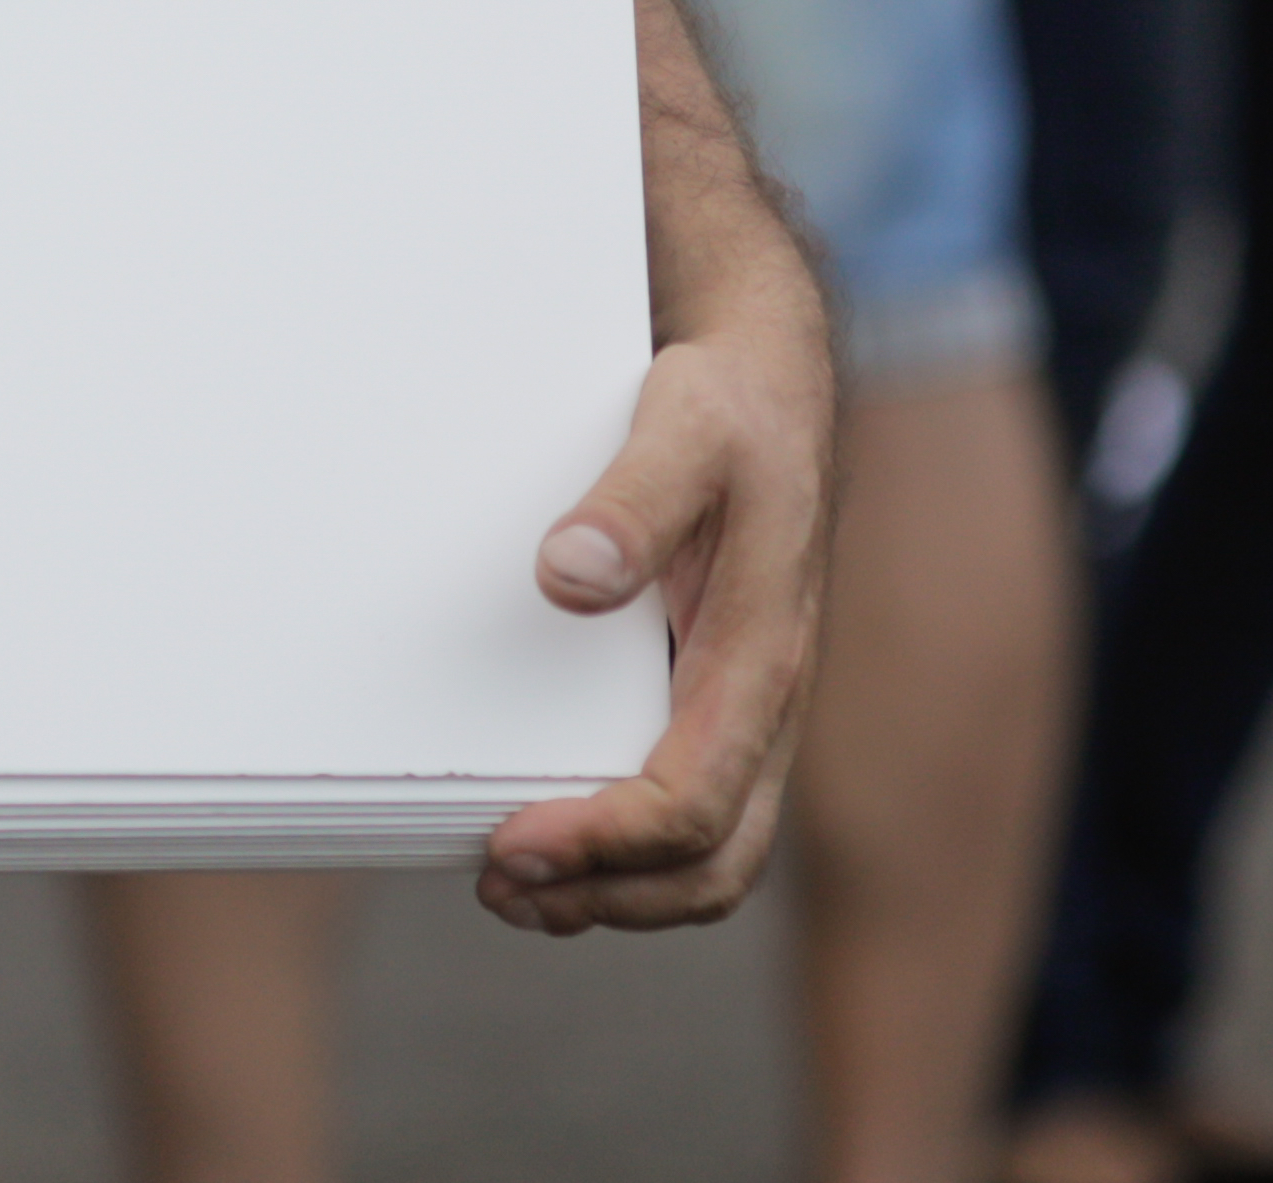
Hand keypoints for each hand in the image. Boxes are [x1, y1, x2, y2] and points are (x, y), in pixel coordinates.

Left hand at [479, 256, 830, 932]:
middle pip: (713, 863)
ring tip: (509, 880)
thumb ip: (634, 501)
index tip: (512, 844)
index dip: (605, 841)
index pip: (696, 803)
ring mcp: (742, 704)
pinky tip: (546, 822)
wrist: (772, 377)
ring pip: (706, 851)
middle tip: (500, 884)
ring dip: (614, 888)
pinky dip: (622, 844)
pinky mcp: (711, 690)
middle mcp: (761, 700)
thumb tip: (567, 578)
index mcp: (763, 657)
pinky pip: (686, 803)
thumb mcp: (685, 426)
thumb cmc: (732, 404)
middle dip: (610, 896)